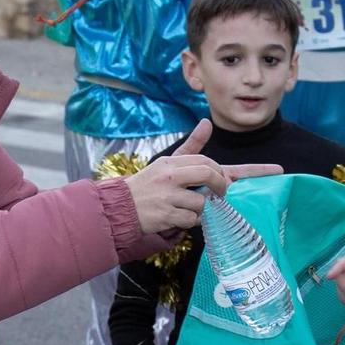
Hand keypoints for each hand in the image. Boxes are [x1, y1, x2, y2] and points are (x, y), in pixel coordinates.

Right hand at [116, 121, 282, 235]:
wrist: (119, 207)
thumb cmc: (148, 186)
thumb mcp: (166, 163)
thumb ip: (190, 145)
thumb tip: (207, 122)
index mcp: (171, 163)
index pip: (205, 161)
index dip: (220, 172)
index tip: (225, 181)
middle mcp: (169, 176)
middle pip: (208, 175)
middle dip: (220, 186)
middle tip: (220, 194)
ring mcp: (167, 196)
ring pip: (202, 202)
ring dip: (201, 209)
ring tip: (189, 208)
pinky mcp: (165, 215)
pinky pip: (191, 220)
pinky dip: (190, 222)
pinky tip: (180, 219)